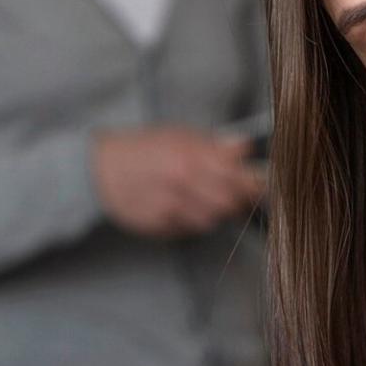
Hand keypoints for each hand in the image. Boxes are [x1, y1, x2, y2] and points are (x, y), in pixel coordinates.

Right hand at [92, 127, 265, 236]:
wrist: (102, 171)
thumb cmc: (143, 150)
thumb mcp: (179, 135)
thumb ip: (215, 145)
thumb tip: (246, 147)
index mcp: (190, 155)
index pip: (239, 177)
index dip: (256, 183)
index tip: (263, 183)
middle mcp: (181, 183)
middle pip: (230, 203)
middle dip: (237, 199)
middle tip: (235, 192)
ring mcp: (170, 208)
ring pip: (212, 220)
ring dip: (216, 211)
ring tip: (203, 196)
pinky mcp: (161, 227)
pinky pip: (190, 229)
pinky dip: (194, 220)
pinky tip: (183, 206)